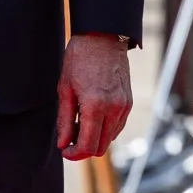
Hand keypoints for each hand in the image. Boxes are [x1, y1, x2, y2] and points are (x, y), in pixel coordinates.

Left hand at [56, 34, 132, 160]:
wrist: (102, 38)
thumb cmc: (80, 59)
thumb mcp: (65, 89)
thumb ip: (65, 120)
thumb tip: (63, 144)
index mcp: (95, 106)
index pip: (88, 146)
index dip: (74, 154)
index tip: (64, 150)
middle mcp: (114, 110)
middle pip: (100, 148)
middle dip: (83, 149)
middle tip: (69, 138)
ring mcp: (124, 107)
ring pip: (109, 139)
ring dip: (94, 139)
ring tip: (79, 123)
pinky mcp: (128, 103)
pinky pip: (117, 127)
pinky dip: (104, 129)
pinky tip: (91, 117)